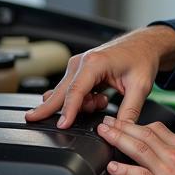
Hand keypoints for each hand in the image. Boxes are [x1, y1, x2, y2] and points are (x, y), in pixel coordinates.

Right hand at [25, 26, 174, 127]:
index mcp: (95, 63)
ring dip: (80, 105)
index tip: (61, 125)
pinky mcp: (79, 71)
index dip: (68, 110)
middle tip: (31, 119)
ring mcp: (78, 65)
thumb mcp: (141, 87)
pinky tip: (98, 98)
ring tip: (103, 100)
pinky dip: (81, 101)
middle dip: (47, 107)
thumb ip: (129, 110)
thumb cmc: (142, 59)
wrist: (144, 45)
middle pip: (61, 91)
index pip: (76, 91)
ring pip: (67, 93)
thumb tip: (120, 130)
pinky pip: (72, 91)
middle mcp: (82, 62)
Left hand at [97, 116, 174, 174]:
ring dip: (118, 139)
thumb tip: (168, 161)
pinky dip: (124, 170)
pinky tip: (113, 167)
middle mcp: (172, 154)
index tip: (121, 121)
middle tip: (105, 121)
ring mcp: (166, 171)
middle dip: (121, 126)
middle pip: (142, 134)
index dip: (134, 124)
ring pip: (138, 149)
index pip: (154, 129)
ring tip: (103, 134)